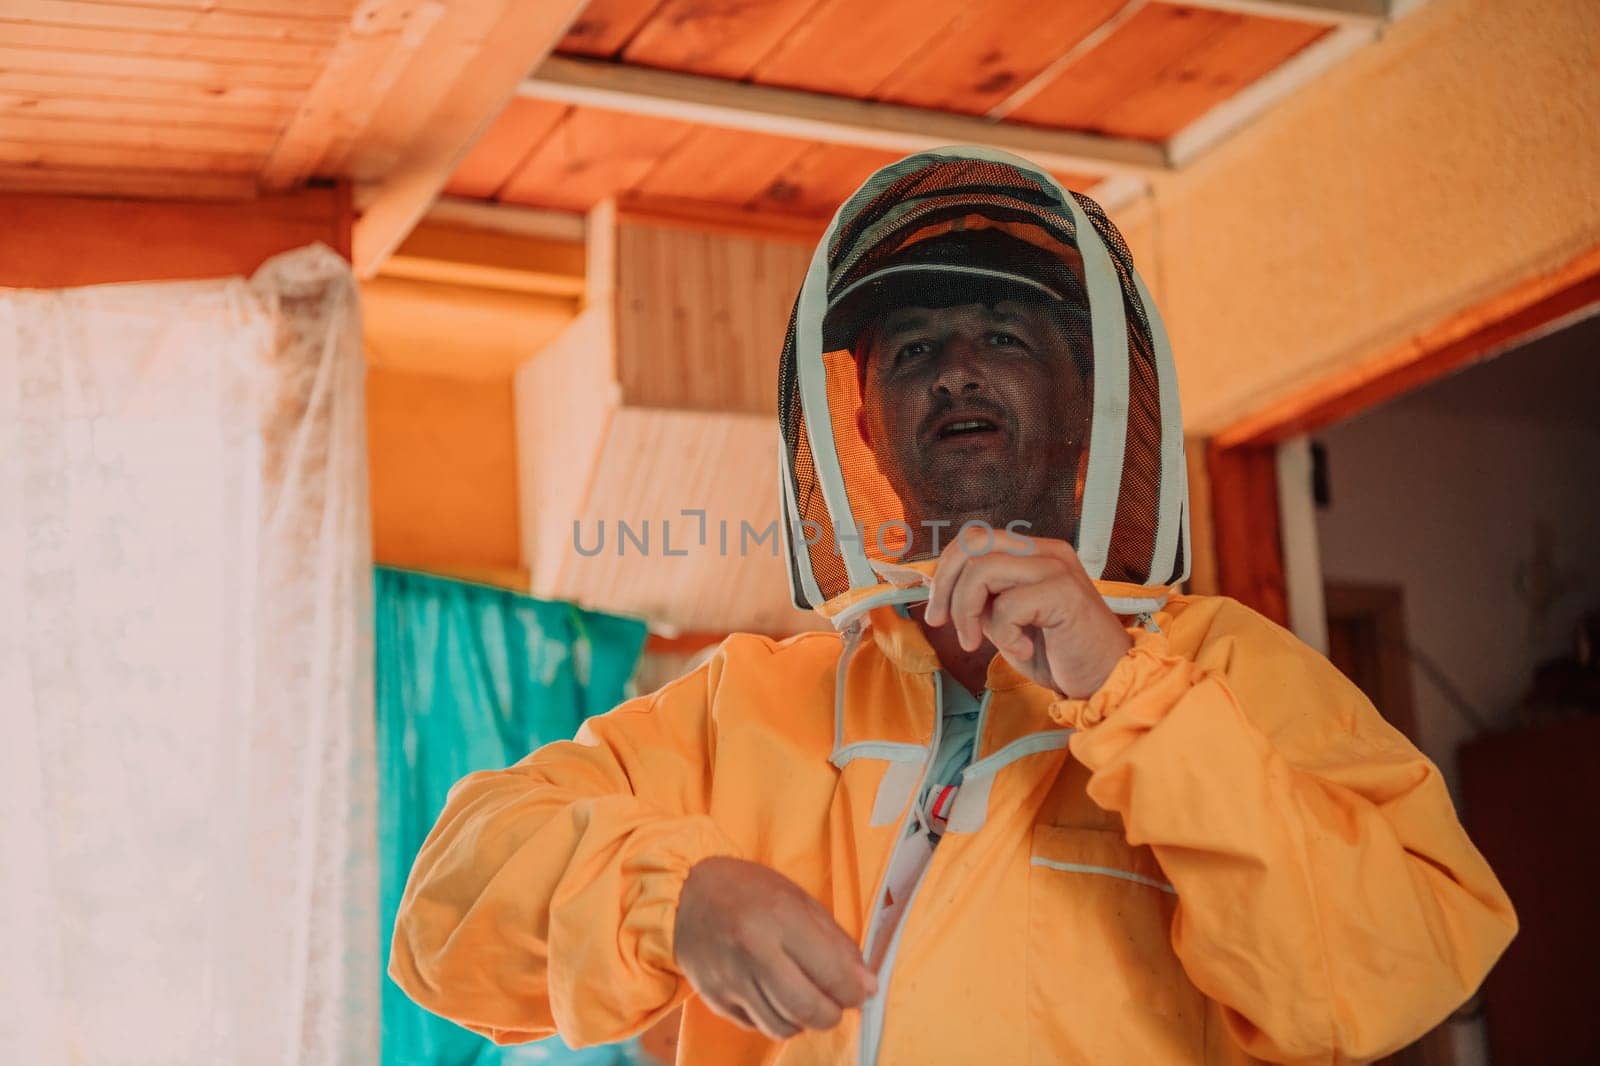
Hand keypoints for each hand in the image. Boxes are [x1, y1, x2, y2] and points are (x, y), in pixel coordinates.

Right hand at [674, 857, 876, 1040]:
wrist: (686, 894)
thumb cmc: (750, 891)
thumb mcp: (799, 900)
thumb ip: (836, 941)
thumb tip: (866, 985)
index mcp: (780, 917)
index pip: (832, 973)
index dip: (855, 991)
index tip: (860, 991)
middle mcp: (753, 951)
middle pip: (808, 1009)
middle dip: (832, 1014)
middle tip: (836, 1002)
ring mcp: (731, 979)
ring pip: (783, 1027)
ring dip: (803, 1020)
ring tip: (804, 996)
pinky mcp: (715, 999)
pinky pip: (757, 1026)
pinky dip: (775, 1018)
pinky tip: (775, 995)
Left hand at [924, 528, 1132, 698]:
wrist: (1104, 682)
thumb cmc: (1059, 656)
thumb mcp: (1008, 622)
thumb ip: (983, 601)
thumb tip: (941, 591)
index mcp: (1035, 553)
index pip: (976, 539)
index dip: (945, 570)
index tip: (936, 610)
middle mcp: (1047, 552)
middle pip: (974, 542)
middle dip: (946, 584)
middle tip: (940, 622)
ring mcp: (1057, 569)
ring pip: (982, 570)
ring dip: (967, 613)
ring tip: (978, 643)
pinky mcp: (1064, 592)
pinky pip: (1007, 606)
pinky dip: (1003, 636)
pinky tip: (1024, 649)